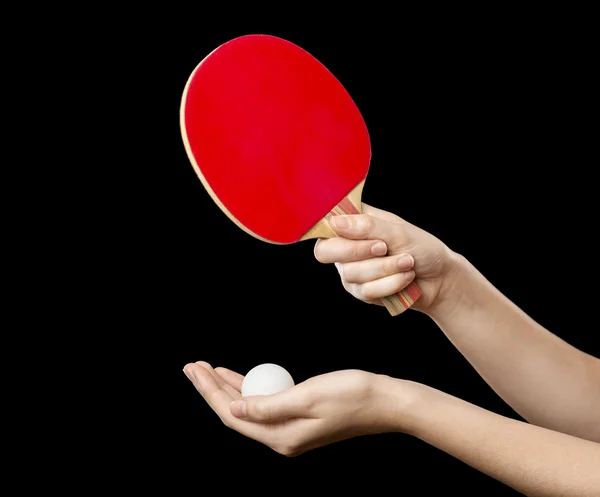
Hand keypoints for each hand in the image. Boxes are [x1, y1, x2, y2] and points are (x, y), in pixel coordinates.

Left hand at [183, 361, 412, 456]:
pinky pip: (264, 404)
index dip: (210, 392)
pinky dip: (249, 388)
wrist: (384, 402)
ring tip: (207, 369)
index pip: (233, 415)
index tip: (195, 370)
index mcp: (281, 437)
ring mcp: (290, 429)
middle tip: (193, 365)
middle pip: (236, 413)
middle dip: (212, 389)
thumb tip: (234, 411)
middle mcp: (282, 438)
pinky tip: (239, 377)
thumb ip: (268, 406)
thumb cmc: (350, 395)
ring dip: (227, 388)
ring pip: (248, 408)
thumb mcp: (307, 397)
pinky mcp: (299, 418)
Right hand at [314, 203, 458, 313]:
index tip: (365, 234)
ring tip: (407, 262)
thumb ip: (367, 226)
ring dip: (385, 268)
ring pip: (350, 273)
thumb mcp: (398, 231)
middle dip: (360, 251)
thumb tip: (335, 222)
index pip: (325, 225)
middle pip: (326, 252)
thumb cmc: (422, 248)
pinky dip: (391, 283)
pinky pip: (366, 291)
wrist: (441, 279)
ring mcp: (351, 271)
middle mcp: (346, 246)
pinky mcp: (361, 291)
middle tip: (385, 248)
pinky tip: (406, 278)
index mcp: (353, 223)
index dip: (336, 233)